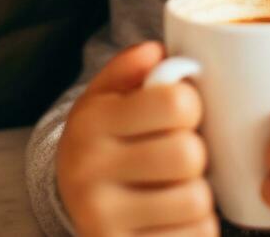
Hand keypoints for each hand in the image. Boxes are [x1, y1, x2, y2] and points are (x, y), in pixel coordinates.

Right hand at [57, 41, 216, 236]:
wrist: (72, 200)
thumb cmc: (106, 139)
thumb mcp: (106, 96)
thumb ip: (130, 68)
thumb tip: (157, 51)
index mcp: (92, 121)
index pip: (176, 103)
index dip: (190, 105)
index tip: (180, 113)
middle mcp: (89, 169)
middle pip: (188, 154)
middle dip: (195, 152)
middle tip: (178, 154)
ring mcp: (102, 217)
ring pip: (196, 200)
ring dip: (198, 192)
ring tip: (176, 186)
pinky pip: (196, 236)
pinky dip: (196, 227)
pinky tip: (173, 217)